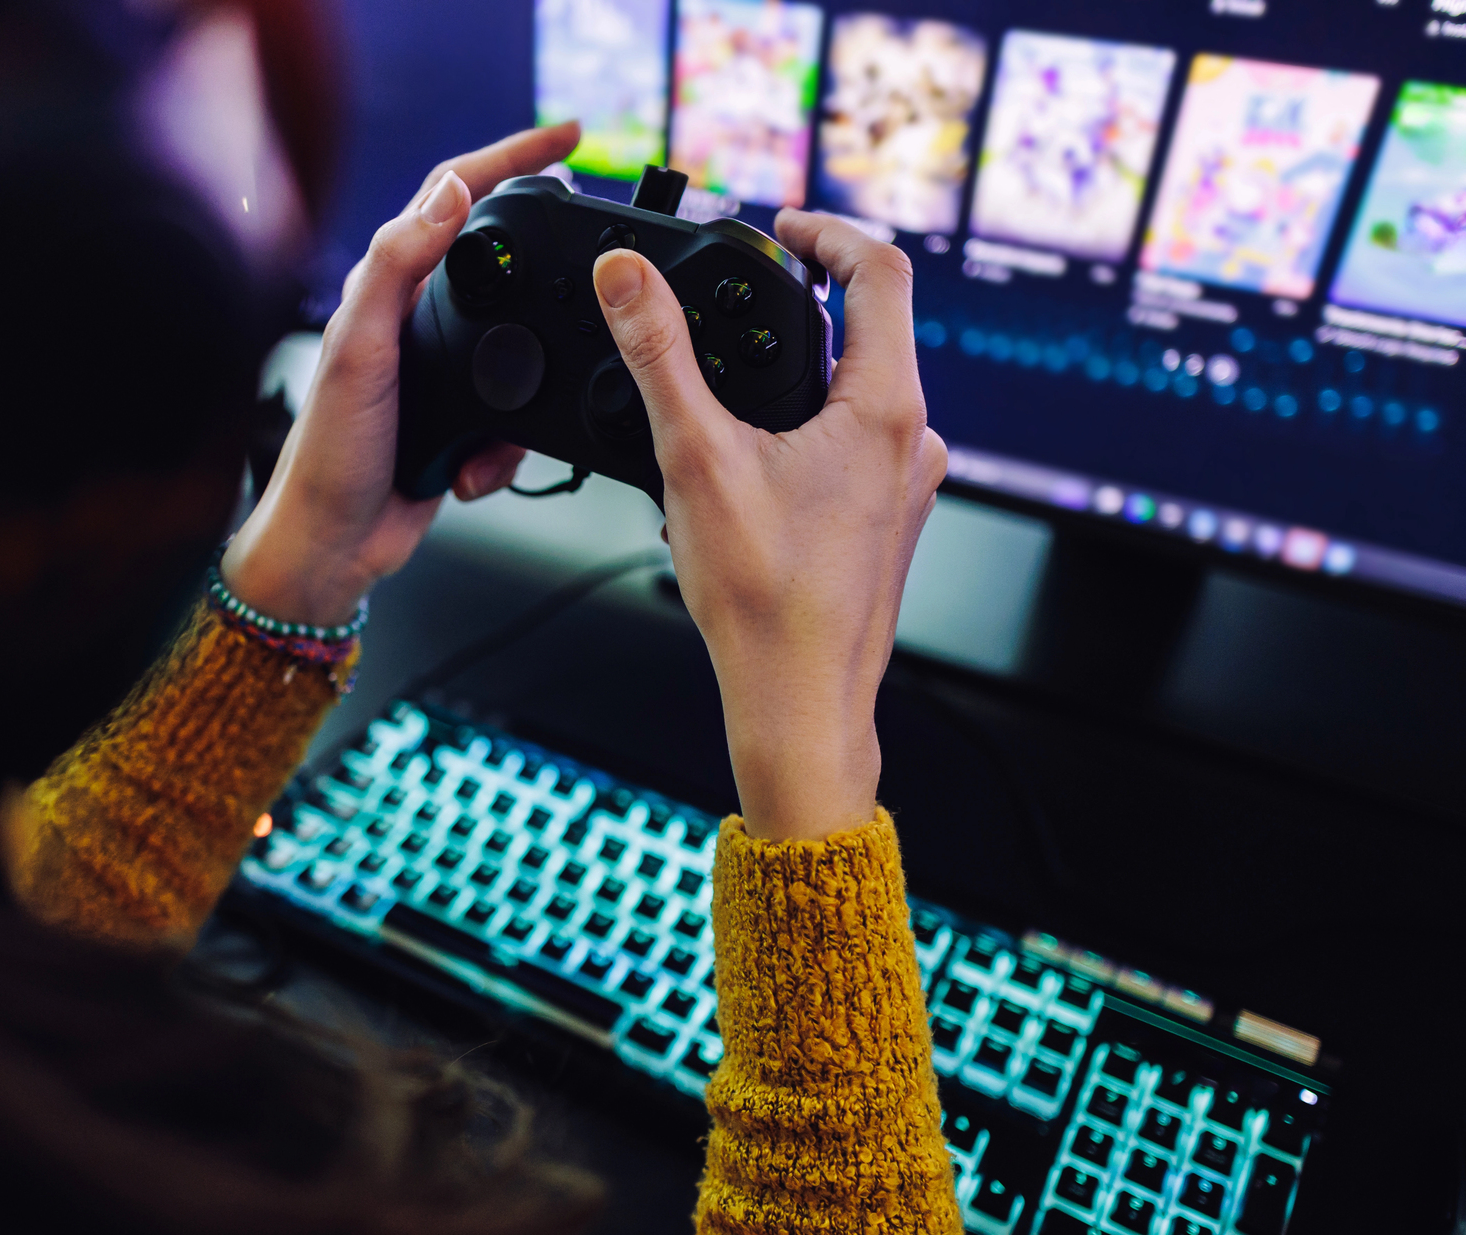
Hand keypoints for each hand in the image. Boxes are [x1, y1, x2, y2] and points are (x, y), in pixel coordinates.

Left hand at [222, 123, 582, 624]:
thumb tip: (447, 194)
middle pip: (496, 260)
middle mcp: (412, 320)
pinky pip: (513, 418)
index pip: (452, 198)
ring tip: (502, 430)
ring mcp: (439, 370)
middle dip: (543, 264)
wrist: (334, 545)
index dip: (509, 159)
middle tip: (592, 252)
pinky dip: (503, 450)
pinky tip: (472, 469)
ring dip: (525, 392)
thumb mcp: (361, 348)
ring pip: (518, 349)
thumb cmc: (329, 452)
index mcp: (386, 287)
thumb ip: (397, 266)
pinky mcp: (459, 419)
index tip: (567, 140)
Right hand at [592, 212, 945, 842]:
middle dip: (803, 306)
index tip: (782, 226)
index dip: (828, 231)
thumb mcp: (694, 458)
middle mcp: (913, 441)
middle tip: (742, 299)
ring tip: (733, 388)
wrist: (799, 704)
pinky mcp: (887, 522)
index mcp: (886, 408)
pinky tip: (749, 466)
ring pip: (860, 394)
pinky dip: (807, 431)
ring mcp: (907, 485)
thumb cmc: (764, 600)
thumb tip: (624, 278)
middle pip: (871, 331)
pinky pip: (855, 448)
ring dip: (802, 374)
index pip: (882, 272)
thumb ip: (657, 354)